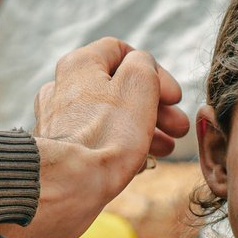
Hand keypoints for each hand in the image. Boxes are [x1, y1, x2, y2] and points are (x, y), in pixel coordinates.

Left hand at [0, 37, 189, 237]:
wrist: (68, 185)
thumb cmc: (107, 134)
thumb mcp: (139, 84)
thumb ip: (146, 65)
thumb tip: (143, 69)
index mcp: (80, 64)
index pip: (121, 52)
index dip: (155, 71)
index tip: (174, 97)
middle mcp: (62, 87)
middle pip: (118, 89)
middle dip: (156, 108)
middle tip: (179, 128)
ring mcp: (57, 121)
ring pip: (109, 118)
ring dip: (144, 129)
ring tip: (167, 148)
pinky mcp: (60, 151)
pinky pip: (96, 141)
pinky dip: (120, 148)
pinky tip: (141, 163)